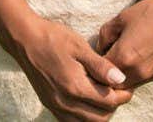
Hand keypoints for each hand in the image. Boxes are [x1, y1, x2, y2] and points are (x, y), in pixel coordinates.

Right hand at [11, 15, 132, 120]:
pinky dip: (84, 116)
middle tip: (117, 90)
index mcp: (75, 87)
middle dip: (113, 106)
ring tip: (102, 94)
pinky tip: (87, 99)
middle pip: (100, 118)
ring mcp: (56, 106)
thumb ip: (101, 66)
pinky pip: (71, 121)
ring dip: (99, 113)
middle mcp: (65, 102)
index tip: (126, 85)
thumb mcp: (80, 46)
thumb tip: (121, 79)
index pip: (108, 102)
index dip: (122, 95)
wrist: (25, 40)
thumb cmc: (54, 38)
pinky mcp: (50, 105)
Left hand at [97, 0, 152, 87]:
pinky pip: (141, 80)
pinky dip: (134, 74)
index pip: (100, 72)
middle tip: (104, 61)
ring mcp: (150, 74)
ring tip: (119, 59)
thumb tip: (100, 48)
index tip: (92, 58)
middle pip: (112, 84)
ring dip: (120, 77)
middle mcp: (137, 71)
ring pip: (127, 85)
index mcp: (124, 57)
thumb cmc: (151, 12)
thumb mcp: (121, 18)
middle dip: (106, 75)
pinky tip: (135, 59)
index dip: (94, 65)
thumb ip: (105, 36)